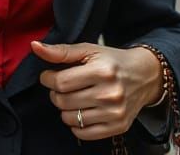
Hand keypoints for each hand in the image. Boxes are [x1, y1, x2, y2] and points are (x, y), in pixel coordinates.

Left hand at [32, 40, 162, 140]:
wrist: (144, 76)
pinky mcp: (119, 127)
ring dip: (64, 109)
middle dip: (55, 93)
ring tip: (71, 98)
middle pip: (63, 101)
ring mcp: (115, 113)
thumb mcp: (88, 50)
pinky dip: (76, 125)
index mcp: (102, 71)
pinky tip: (80, 111)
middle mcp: (110, 94)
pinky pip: (84, 134)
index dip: (47, 79)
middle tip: (61, 87)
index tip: (48, 76)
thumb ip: (60, 51)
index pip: (60, 82)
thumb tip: (35, 46)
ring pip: (71, 119)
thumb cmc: (112, 61)